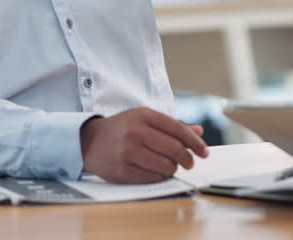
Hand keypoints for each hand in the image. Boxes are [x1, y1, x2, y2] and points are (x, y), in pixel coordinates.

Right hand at [79, 107, 208, 183]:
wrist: (88, 141)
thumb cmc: (122, 129)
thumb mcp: (145, 119)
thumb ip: (172, 126)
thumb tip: (199, 132)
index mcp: (144, 115)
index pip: (178, 129)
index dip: (195, 143)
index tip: (204, 152)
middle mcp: (136, 132)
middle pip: (174, 149)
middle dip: (187, 159)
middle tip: (190, 163)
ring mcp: (128, 152)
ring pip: (166, 165)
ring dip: (173, 168)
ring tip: (171, 166)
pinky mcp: (122, 170)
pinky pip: (152, 177)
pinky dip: (160, 176)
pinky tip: (158, 172)